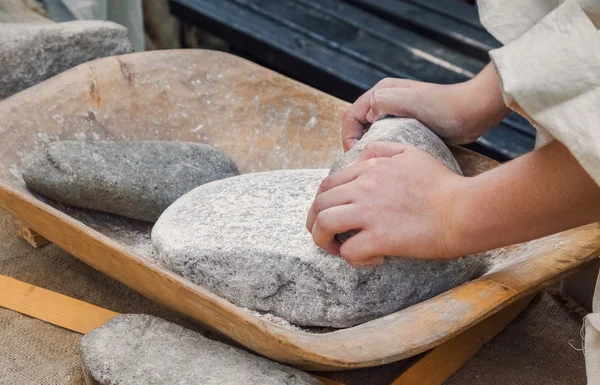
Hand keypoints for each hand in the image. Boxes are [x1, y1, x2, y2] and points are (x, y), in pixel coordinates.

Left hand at [306, 142, 466, 265]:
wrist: (464, 209)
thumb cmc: (442, 185)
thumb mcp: (411, 153)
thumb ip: (382, 150)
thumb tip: (362, 155)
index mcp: (369, 169)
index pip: (328, 183)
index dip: (322, 201)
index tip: (330, 213)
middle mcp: (364, 188)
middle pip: (320, 204)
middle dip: (314, 221)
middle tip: (324, 235)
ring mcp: (369, 213)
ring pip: (324, 225)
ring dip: (322, 240)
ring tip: (333, 248)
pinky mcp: (380, 238)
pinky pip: (349, 251)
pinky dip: (352, 258)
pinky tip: (368, 258)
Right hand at [341, 63, 509, 150]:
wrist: (473, 112)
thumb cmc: (442, 107)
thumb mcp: (408, 101)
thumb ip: (382, 102)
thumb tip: (366, 117)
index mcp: (381, 93)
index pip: (351, 116)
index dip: (349, 137)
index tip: (356, 155)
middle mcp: (386, 102)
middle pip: (359, 126)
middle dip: (357, 145)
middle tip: (363, 164)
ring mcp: (398, 114)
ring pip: (372, 134)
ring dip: (370, 149)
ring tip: (376, 165)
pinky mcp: (409, 126)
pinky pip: (388, 140)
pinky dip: (384, 151)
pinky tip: (391, 162)